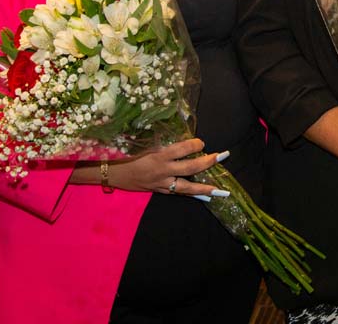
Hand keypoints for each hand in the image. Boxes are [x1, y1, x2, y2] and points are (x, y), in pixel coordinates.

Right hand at [96, 138, 227, 197]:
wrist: (115, 173)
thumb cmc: (130, 155)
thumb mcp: (147, 145)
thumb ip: (165, 145)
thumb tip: (186, 141)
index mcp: (159, 156)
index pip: (182, 149)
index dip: (195, 145)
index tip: (201, 142)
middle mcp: (163, 171)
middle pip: (190, 168)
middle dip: (208, 162)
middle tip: (222, 156)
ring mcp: (162, 183)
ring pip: (187, 187)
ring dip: (206, 187)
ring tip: (221, 190)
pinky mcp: (161, 191)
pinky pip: (180, 193)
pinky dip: (193, 194)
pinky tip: (206, 196)